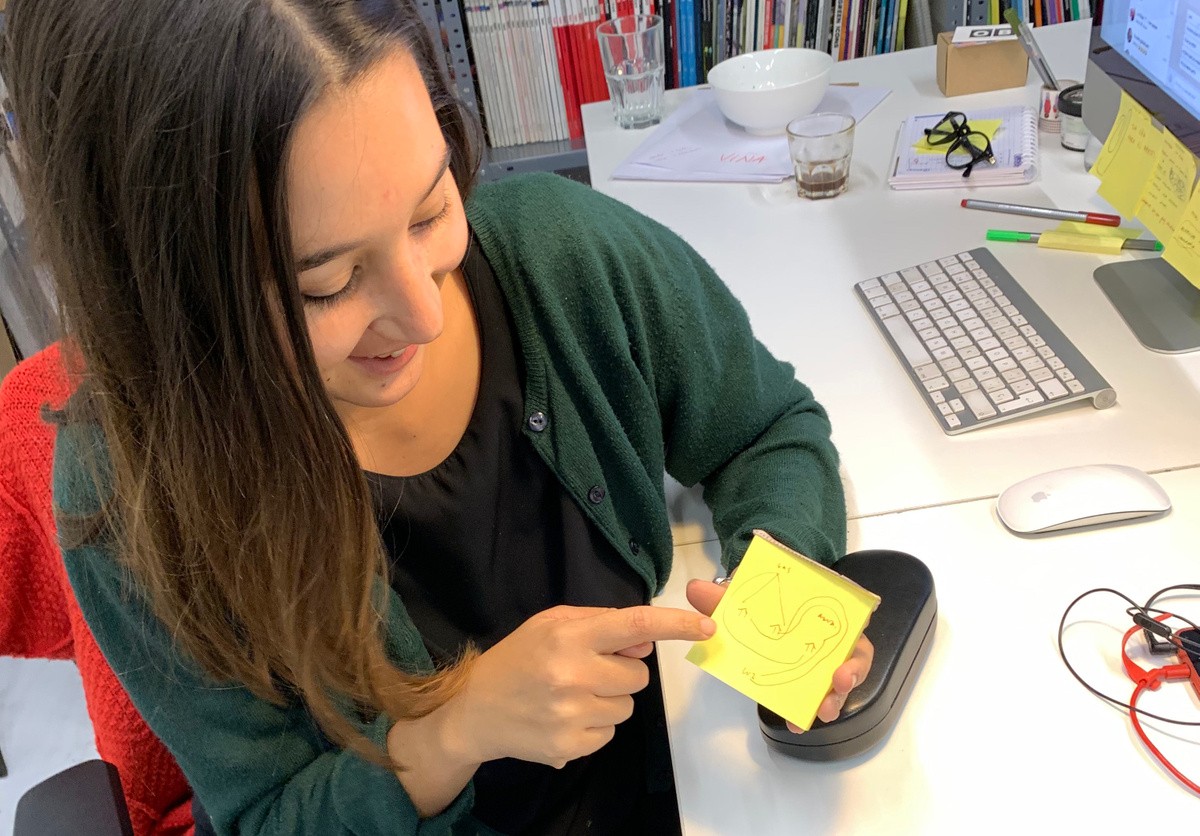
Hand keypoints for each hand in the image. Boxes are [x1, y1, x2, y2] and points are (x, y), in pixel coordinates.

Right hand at [445, 605, 715, 767]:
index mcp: (570, 636)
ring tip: (572, 695)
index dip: (673, 625)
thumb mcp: (552, 624)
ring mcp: (573, 714)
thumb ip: (600, 623)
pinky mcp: (571, 745)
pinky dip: (595, 726)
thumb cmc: (519, 658)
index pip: (634, 625)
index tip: (704, 627)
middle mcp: (574, 674)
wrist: (476, 710)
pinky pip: (610, 734)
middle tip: (587, 671)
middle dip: (622, 671)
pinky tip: (566, 717)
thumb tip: (646, 641)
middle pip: (639, 675)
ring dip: (609, 699)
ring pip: (628, 706)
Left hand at [686, 578, 873, 731]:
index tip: (846, 655)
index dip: (855, 639)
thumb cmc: (761, 604)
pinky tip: (796, 723)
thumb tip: (695, 589)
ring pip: (840, 685)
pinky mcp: (807, 685)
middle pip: (855, 657)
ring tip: (823, 710)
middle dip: (851, 672)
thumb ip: (720, 595)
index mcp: (824, 612)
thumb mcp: (743, 597)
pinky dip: (806, 713)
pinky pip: (813, 700)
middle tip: (839, 680)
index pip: (852, 622)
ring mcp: (823, 665)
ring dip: (835, 699)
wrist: (755, 615)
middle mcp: (833, 640)